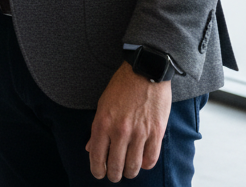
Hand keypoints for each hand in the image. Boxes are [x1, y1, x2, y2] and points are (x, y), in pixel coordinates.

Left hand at [86, 62, 171, 180]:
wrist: (144, 70)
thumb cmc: (121, 86)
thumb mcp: (102, 104)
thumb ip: (97, 128)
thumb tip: (90, 149)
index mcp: (103, 122)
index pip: (97, 156)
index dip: (97, 170)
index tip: (99, 173)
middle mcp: (119, 131)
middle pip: (115, 167)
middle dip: (113, 175)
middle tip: (114, 174)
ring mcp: (139, 133)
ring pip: (133, 167)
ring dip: (129, 171)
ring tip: (128, 169)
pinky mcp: (156, 133)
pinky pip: (150, 160)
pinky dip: (145, 164)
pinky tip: (142, 159)